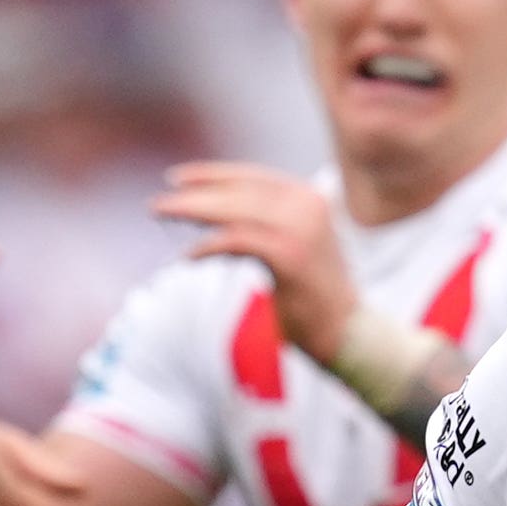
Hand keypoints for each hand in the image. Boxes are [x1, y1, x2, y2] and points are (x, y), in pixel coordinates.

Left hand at [156, 162, 354, 360]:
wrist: (348, 331)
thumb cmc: (313, 294)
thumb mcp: (291, 245)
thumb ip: (264, 223)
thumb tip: (214, 213)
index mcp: (306, 197)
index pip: (250, 177)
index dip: (210, 175)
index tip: (177, 179)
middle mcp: (305, 206)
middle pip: (237, 192)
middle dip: (193, 194)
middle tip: (158, 204)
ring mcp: (300, 229)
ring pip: (234, 211)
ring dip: (192, 212)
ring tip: (162, 216)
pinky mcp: (290, 256)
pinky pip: (237, 241)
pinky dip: (209, 246)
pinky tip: (188, 256)